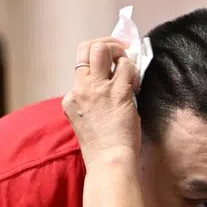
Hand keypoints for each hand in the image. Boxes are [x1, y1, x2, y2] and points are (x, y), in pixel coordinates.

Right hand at [62, 37, 140, 163]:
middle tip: (119, 52)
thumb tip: (113, 85)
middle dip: (105, 44)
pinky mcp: (118, 92)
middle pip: (86, 48)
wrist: (109, 162)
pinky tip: (135, 83)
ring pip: (102, 49)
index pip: (80, 67)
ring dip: (119, 51)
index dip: (96, 62)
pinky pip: (126, 67)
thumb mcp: (86, 121)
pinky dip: (133, 70)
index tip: (108, 65)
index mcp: (71, 98)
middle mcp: (81, 89)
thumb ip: (93, 102)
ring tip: (128, 63)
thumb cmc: (102, 149)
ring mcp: (98, 89)